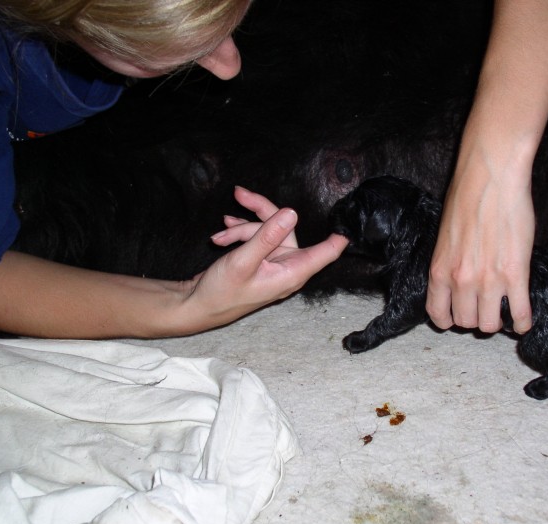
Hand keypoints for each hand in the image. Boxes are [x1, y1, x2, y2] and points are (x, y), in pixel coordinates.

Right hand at [181, 186, 347, 328]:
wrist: (197, 306)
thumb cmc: (221, 292)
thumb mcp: (243, 261)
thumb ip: (266, 236)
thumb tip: (291, 213)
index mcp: (292, 272)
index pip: (326, 251)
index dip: (339, 235)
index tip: (350, 218)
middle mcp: (287, 266)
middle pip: (286, 227)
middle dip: (260, 212)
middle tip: (239, 194)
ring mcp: (273, 263)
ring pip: (267, 230)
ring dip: (242, 228)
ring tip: (220, 236)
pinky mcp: (260, 260)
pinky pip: (257, 238)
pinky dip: (238, 234)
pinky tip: (220, 237)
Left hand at [426, 150, 534, 334]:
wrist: (490, 176)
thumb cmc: (467, 197)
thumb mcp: (445, 236)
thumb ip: (449, 262)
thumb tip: (457, 278)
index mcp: (439, 270)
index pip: (438, 314)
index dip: (449, 320)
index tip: (458, 317)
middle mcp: (460, 281)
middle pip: (466, 322)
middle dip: (475, 318)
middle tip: (486, 309)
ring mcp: (488, 281)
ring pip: (490, 324)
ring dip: (497, 321)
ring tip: (503, 313)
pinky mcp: (515, 275)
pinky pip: (520, 314)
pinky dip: (522, 323)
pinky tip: (523, 320)